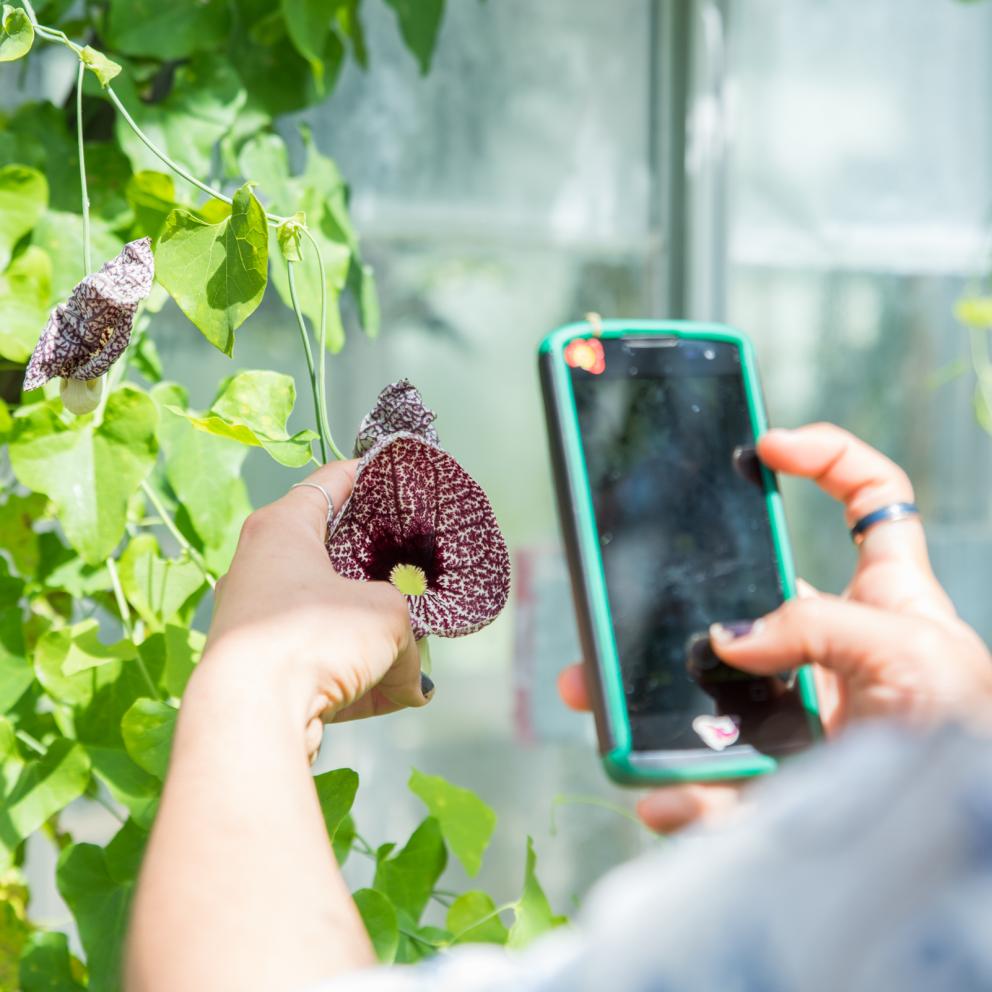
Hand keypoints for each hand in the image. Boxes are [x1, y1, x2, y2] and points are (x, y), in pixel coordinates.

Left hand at [198, 459, 430, 759]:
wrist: (250, 717)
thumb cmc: (314, 637)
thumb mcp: (387, 618)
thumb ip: (409, 638)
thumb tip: (412, 683)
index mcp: (282, 529)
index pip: (330, 484)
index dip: (367, 477)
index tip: (394, 477)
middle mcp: (258, 567)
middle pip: (326, 556)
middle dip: (373, 571)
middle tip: (412, 572)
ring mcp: (252, 621)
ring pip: (324, 616)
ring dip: (368, 634)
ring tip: (412, 653)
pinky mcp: (255, 669)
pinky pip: (315, 662)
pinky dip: (352, 675)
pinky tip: (393, 697)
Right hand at [560, 423, 991, 831]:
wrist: (958, 855)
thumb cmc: (964, 741)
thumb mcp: (913, 655)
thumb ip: (821, 625)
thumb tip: (725, 641)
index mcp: (884, 600)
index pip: (869, 503)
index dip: (825, 458)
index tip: (765, 448)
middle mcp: (828, 647)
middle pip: (737, 601)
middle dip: (666, 600)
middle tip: (608, 607)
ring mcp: (794, 711)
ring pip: (701, 688)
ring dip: (640, 695)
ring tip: (592, 697)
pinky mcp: (772, 775)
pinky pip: (706, 777)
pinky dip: (675, 789)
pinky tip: (660, 795)